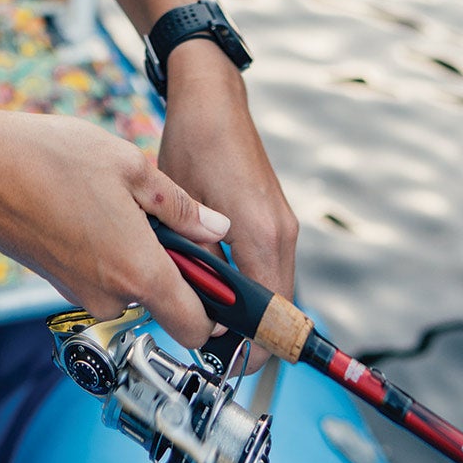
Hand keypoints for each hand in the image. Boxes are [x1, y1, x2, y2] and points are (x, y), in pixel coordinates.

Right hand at [0, 108, 234, 349]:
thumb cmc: (49, 158)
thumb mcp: (129, 166)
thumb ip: (180, 206)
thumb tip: (216, 227)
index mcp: (138, 272)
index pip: (196, 327)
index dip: (217, 313)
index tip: (222, 286)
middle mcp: (110, 296)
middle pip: (164, 303)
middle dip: (171, 268)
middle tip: (160, 216)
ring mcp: (79, 293)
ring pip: (130, 286)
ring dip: (135, 254)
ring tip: (115, 201)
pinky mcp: (57, 283)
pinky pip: (100, 276)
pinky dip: (106, 251)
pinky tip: (88, 207)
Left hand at [154, 40, 298, 367]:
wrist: (212, 99)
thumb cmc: (193, 143)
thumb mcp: (178, 203)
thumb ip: (190, 255)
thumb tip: (187, 301)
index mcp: (261, 235)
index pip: (270, 316)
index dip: (250, 349)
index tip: (222, 364)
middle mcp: (282, 234)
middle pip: (277, 309)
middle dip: (246, 334)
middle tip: (204, 344)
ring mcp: (283, 225)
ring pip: (273, 289)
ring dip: (246, 309)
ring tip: (204, 316)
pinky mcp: (276, 218)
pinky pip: (268, 267)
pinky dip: (248, 284)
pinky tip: (212, 281)